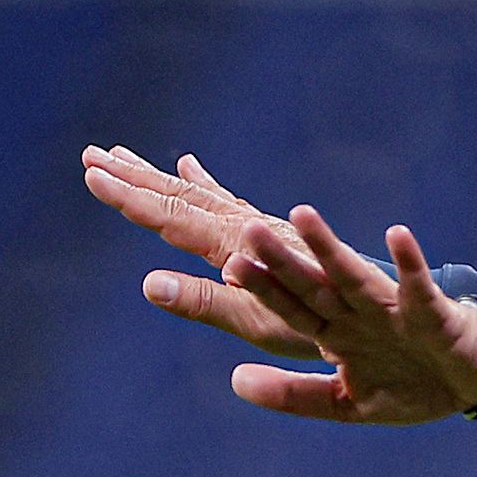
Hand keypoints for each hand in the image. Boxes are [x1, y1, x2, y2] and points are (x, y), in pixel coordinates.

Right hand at [82, 145, 319, 358]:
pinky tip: (194, 169)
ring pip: (202, 195)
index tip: (91, 174)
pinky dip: (205, 184)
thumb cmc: (324, 323)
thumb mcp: (258, 321)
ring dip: (161, 177)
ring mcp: (263, 228)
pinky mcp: (278, 235)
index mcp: (236, 246)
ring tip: (124, 157)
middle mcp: (247, 228)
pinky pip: (229, 202)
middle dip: (136, 178)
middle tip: (92, 153)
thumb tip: (149, 282)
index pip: (173, 216)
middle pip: (183, 197)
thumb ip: (205, 302)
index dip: (131, 198)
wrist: (385, 313)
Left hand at [224, 205, 476, 423]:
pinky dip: (409, 263)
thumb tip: (235, 380)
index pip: (292, 309)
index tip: (228, 268)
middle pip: (314, 286)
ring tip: (301, 215)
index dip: (263, 291)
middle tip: (249, 231)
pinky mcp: (432, 313)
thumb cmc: (412, 387)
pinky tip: (397, 235)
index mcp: (337, 336)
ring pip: (354, 277)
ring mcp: (394, 312)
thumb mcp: (348, 403)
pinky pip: (419, 286)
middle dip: (283, 262)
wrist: (474, 384)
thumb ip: (294, 395)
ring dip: (328, 249)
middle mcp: (359, 317)